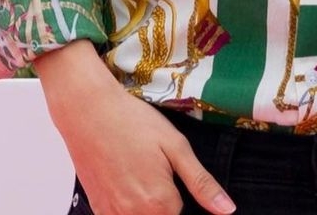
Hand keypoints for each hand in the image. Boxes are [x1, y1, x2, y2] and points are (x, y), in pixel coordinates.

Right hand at [35, 41, 235, 214]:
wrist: (88, 111)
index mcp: (160, 203)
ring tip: (138, 169)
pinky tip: (124, 177)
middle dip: (163, 200)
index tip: (168, 171)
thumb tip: (228, 210)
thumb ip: (201, 183)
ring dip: (145, 203)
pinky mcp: (97, 209)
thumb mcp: (176, 146)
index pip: (181, 213)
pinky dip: (126, 205)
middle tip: (150, 166)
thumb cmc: (134, 122)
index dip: (181, 193)